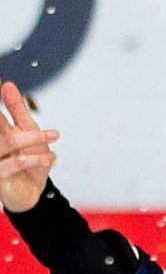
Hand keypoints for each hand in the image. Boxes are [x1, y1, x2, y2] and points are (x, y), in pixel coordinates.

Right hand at [0, 80, 58, 212]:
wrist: (29, 192)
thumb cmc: (26, 159)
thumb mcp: (26, 129)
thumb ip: (15, 108)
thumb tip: (7, 84)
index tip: (2, 81)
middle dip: (1, 116)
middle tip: (16, 115)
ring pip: (5, 143)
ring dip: (31, 138)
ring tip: (52, 136)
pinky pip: (12, 165)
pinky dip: (32, 159)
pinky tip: (49, 156)